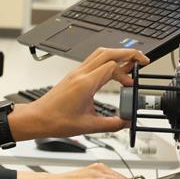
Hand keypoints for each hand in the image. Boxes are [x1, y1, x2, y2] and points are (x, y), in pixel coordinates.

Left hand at [29, 47, 148, 137]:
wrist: (37, 118)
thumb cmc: (56, 121)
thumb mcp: (89, 126)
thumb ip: (112, 124)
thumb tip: (127, 122)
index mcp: (85, 83)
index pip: (111, 66)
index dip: (126, 73)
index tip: (131, 85)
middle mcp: (80, 74)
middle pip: (107, 52)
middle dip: (128, 53)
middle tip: (142, 59)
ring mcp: (76, 73)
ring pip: (99, 53)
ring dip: (117, 54)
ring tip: (131, 62)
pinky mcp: (73, 76)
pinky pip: (92, 61)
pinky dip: (106, 61)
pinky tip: (113, 71)